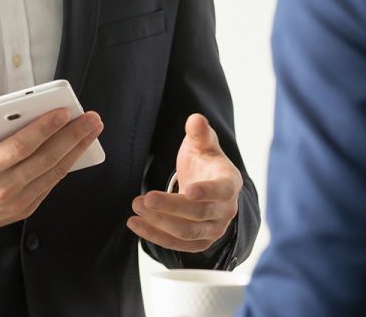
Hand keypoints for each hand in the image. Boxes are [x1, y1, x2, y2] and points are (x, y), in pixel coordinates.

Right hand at [0, 109, 102, 250]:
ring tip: (93, 129)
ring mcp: (16, 202)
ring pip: (54, 172)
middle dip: (73, 135)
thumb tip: (2, 114)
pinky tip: (78, 148)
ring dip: (77, 149)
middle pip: (47, 158)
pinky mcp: (23, 209)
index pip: (22, 146)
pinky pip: (50, 184)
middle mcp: (3, 188)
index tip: (65, 112)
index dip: (46, 128)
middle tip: (92, 118)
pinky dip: (66, 165)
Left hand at [127, 113, 241, 251]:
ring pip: (186, 232)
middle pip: (198, 214)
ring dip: (159, 222)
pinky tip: (135, 224)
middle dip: (170, 207)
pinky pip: (177, 245)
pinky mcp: (199, 242)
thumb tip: (195, 119)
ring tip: (136, 206)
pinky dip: (155, 236)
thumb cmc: (205, 160)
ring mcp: (214, 229)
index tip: (188, 190)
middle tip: (145, 198)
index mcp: (229, 183)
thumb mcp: (203, 143)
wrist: (208, 183)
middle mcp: (226, 210)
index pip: (220, 190)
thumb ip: (199, 132)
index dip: (206, 191)